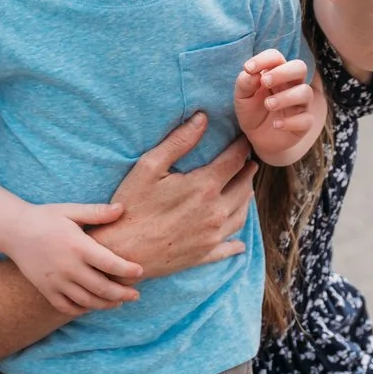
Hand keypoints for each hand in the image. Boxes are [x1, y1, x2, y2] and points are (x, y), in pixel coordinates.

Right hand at [0, 199, 144, 317]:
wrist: (13, 231)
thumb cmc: (46, 217)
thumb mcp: (71, 210)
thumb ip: (97, 212)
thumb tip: (122, 208)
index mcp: (78, 246)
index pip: (110, 264)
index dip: (128, 271)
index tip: (140, 272)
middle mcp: (68, 267)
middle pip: (102, 288)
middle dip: (122, 294)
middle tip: (135, 295)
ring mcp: (56, 281)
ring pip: (86, 302)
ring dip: (106, 305)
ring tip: (118, 302)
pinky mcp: (46, 290)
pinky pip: (66, 307)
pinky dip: (82, 310)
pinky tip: (92, 306)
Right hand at [96, 113, 255, 275]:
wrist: (122, 253)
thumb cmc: (131, 207)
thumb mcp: (149, 166)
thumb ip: (179, 141)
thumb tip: (203, 118)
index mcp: (205, 186)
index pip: (234, 161)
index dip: (242, 148)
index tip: (245, 140)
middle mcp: (215, 211)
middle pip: (243, 187)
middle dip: (247, 172)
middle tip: (250, 163)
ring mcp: (212, 236)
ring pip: (241, 214)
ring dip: (246, 199)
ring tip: (246, 190)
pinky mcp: (204, 255)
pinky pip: (228, 246)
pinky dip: (237, 242)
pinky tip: (239, 242)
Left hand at [234, 49, 315, 152]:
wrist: (257, 138)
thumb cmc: (251, 111)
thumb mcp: (242, 97)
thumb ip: (244, 83)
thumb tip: (251, 72)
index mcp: (276, 74)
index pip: (276, 57)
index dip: (264, 59)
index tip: (248, 69)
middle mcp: (292, 85)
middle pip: (300, 67)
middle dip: (283, 72)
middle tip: (265, 82)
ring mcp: (300, 104)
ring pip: (305, 92)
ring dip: (286, 97)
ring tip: (268, 104)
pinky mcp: (304, 123)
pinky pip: (306, 119)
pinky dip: (290, 121)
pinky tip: (276, 124)